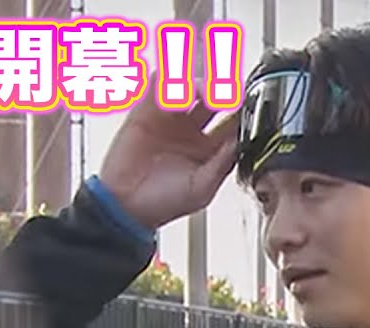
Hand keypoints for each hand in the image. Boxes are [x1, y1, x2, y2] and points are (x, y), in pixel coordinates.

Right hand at [97, 74, 239, 229]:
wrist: (124, 205)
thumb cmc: (161, 203)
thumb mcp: (201, 189)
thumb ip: (222, 163)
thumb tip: (239, 141)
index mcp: (209, 148)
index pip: (232, 121)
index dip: (241, 109)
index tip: (245, 102)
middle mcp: (191, 130)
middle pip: (213, 98)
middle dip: (220, 89)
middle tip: (223, 87)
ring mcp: (169, 118)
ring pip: (189, 87)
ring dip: (197, 83)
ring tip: (201, 87)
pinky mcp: (145, 111)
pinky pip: (158, 87)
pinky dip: (167, 81)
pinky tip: (175, 87)